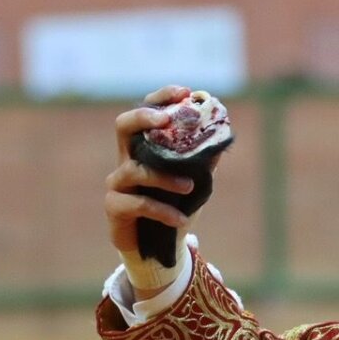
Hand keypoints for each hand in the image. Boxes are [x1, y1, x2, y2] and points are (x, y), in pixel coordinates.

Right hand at [104, 85, 195, 254]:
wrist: (159, 247)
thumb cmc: (175, 207)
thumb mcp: (195, 182)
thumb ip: (204, 160)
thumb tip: (223, 133)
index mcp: (146, 148)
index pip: (147, 113)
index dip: (161, 98)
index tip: (185, 92)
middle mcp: (127, 159)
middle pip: (123, 126)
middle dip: (143, 117)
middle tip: (166, 120)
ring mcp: (117, 183)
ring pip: (136, 170)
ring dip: (165, 177)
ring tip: (190, 186)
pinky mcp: (114, 207)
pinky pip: (138, 203)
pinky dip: (163, 210)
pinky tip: (180, 219)